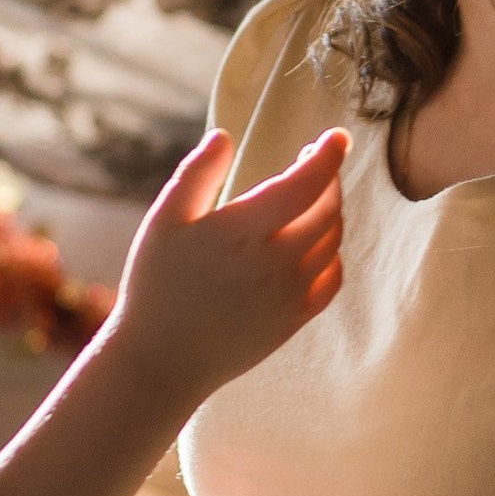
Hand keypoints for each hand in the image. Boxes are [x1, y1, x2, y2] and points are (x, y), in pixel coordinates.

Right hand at [110, 125, 346, 405]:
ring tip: (311, 199)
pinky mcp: (294, 320)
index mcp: (244, 231)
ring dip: (330, 212)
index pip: (307, 183)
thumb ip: (196, 174)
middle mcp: (277, 262)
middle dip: (328, 179)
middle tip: (312, 163)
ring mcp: (290, 294)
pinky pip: (332, 278)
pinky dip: (333, 253)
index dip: (328, 155)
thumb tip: (223, 136)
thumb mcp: (164, 221)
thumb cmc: (157, 285)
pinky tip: (314, 243)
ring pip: (333, 242)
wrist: (162, 359)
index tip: (337, 137)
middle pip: (327, 210)